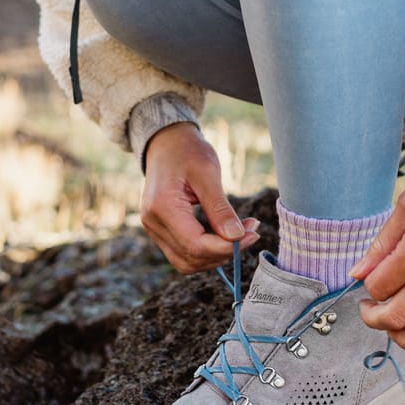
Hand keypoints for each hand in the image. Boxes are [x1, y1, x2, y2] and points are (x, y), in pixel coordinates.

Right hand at [140, 122, 259, 272]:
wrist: (166, 142)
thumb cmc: (187, 151)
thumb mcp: (208, 173)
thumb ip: (220, 208)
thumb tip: (237, 237)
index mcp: (162, 208)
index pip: (195, 245)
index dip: (226, 247)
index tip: (252, 234)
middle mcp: (153, 223)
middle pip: (191, 259)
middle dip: (224, 253)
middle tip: (251, 232)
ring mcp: (154, 229)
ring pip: (187, 263)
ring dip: (216, 255)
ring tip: (241, 234)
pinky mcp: (161, 231)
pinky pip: (184, 253)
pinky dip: (207, 251)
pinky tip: (225, 235)